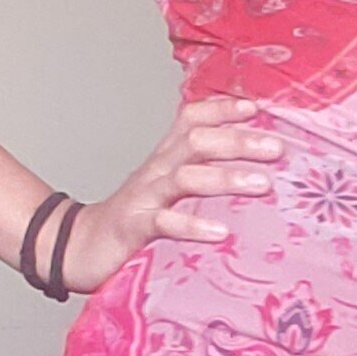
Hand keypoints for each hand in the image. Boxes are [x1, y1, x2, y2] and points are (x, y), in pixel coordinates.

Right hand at [57, 95, 285, 295]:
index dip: (222, 109)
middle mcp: (156, 170)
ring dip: (225, 178)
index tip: (257, 108)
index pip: (191, 120)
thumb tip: (250, 173)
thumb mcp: (167, 191)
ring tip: (261, 184)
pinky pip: (165, 222)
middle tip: (277, 148)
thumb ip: (199, 176)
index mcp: (165, 158)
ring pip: (185, 177)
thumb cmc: (133, 220)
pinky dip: (193, 225)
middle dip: (238, 141)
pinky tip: (220, 232)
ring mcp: (144, 197)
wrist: (79, 247)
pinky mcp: (134, 227)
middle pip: (196, 141)